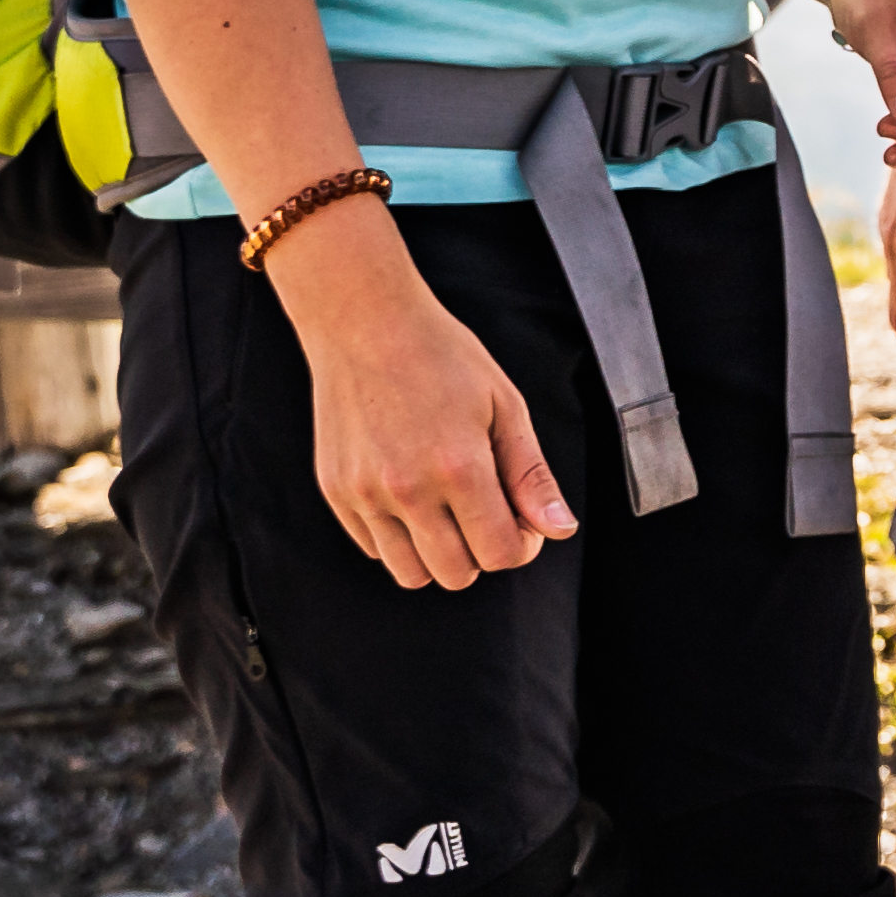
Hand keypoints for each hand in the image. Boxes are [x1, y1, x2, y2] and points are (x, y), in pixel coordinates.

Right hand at [279, 224, 572, 589]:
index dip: (522, 545)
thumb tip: (559, 529)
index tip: (521, 520)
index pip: (500, 554)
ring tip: (449, 510)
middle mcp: (407, 489)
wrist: (364, 322)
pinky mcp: (336, 491)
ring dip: (439, 555)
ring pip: (410, 573)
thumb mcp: (504, 406)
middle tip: (487, 512)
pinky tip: (412, 496)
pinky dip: (398, 538)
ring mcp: (365, 494)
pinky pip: (373, 548)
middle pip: (457, 574)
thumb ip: (532, 476)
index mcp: (459, 467)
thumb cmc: (440, 355)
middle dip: (483, 553)